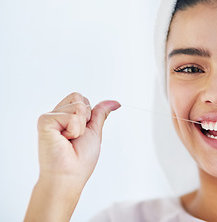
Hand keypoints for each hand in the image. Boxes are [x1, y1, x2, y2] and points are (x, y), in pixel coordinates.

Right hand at [25, 92, 119, 221]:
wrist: (69, 175)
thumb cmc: (80, 160)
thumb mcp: (95, 131)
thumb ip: (100, 113)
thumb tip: (115, 102)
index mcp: (66, 117)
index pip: (82, 99)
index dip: (89, 115)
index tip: (81, 133)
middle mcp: (56, 115)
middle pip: (79, 97)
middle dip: (86, 117)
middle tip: (75, 136)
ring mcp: (49, 117)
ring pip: (78, 105)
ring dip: (80, 126)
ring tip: (69, 140)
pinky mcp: (44, 121)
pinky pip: (71, 116)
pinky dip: (74, 130)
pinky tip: (63, 140)